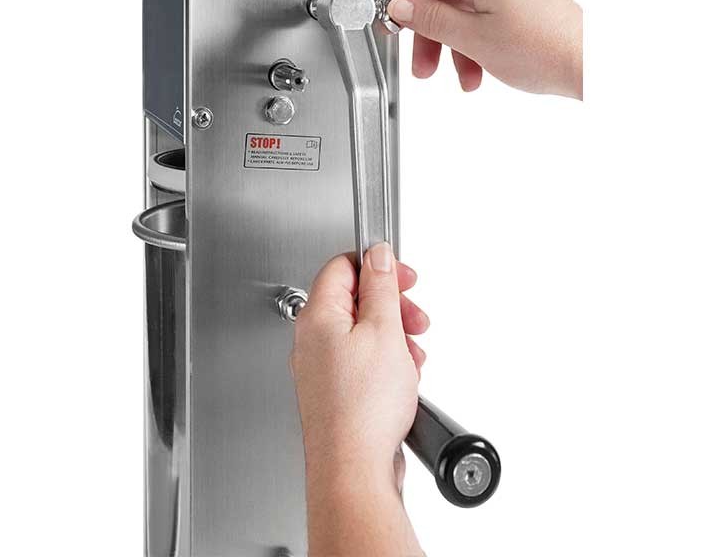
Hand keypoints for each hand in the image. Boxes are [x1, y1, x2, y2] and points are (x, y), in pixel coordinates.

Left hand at [291, 243, 427, 555]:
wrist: (355, 469)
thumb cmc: (362, 409)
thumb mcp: (383, 331)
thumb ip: (381, 287)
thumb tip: (377, 256)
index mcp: (317, 317)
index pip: (341, 267)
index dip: (375, 265)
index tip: (401, 275)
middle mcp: (313, 340)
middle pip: (354, 300)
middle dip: (391, 305)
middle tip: (413, 316)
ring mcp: (323, 368)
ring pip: (363, 332)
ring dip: (394, 336)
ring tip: (412, 354)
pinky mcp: (336, 392)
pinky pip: (363, 362)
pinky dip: (387, 362)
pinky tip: (404, 377)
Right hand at [388, 0, 582, 98]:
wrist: (595, 66)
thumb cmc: (546, 49)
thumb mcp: (473, 38)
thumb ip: (432, 20)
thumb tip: (403, 7)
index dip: (406, 5)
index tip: (395, 29)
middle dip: (432, 36)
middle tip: (423, 65)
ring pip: (468, 14)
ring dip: (456, 48)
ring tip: (463, 77)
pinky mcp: (530, 5)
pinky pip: (489, 20)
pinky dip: (478, 45)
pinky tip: (482, 70)